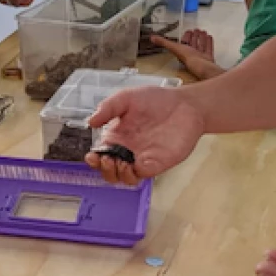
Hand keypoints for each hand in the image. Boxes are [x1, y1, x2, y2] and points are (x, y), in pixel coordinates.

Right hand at [84, 87, 204, 184]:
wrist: (185, 105)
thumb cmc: (155, 99)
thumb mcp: (126, 98)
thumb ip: (108, 108)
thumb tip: (90, 122)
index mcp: (117, 135)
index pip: (100, 153)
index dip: (93, 159)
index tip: (91, 156)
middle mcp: (126, 150)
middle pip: (108, 169)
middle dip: (103, 169)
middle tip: (106, 159)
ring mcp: (141, 158)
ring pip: (123, 177)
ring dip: (116, 174)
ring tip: (119, 162)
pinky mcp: (155, 164)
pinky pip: (140, 176)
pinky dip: (131, 175)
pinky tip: (130, 164)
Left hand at [152, 30, 222, 80]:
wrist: (202, 66)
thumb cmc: (188, 57)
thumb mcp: (174, 48)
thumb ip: (163, 42)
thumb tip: (151, 37)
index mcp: (183, 51)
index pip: (184, 42)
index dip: (186, 36)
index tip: (188, 30)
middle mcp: (192, 54)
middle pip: (193, 43)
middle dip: (194, 36)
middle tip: (197, 29)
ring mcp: (201, 56)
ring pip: (201, 45)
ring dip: (201, 38)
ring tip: (203, 31)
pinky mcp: (208, 58)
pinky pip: (208, 48)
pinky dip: (209, 42)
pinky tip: (209, 36)